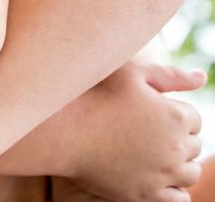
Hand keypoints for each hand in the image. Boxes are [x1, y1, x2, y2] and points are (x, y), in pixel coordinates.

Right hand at [59, 61, 203, 201]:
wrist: (62, 130)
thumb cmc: (93, 95)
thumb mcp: (130, 73)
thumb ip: (170, 75)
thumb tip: (201, 77)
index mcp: (176, 116)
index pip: (194, 119)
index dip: (173, 114)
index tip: (150, 112)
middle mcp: (176, 148)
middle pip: (193, 146)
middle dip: (176, 138)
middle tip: (144, 131)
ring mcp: (162, 174)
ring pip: (189, 173)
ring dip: (178, 164)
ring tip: (151, 154)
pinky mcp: (146, 194)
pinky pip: (179, 199)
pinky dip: (175, 190)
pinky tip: (158, 178)